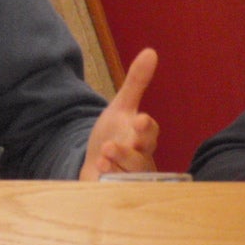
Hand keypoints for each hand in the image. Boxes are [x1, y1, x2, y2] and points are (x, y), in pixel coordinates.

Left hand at [80, 48, 159, 179]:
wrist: (94, 164)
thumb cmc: (114, 135)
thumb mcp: (120, 107)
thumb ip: (136, 82)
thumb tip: (151, 51)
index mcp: (142, 137)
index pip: (151, 132)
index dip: (146, 128)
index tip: (140, 120)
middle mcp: (141, 159)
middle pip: (141, 158)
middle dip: (128, 153)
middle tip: (110, 146)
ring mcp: (129, 178)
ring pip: (129, 176)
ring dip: (116, 165)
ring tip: (103, 155)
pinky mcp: (115, 192)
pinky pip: (116, 191)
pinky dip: (108, 182)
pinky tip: (99, 173)